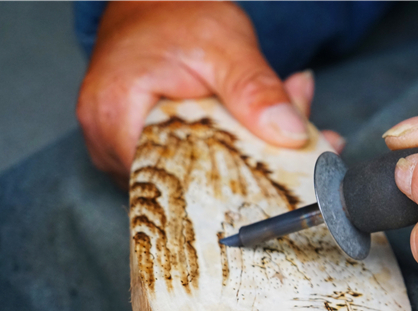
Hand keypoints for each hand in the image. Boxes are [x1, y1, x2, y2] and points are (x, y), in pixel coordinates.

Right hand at [77, 1, 343, 183]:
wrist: (157, 6)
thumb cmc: (178, 18)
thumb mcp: (226, 46)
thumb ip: (257, 91)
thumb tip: (291, 134)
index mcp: (116, 116)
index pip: (175, 178)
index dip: (231, 185)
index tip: (281, 177)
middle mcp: (109, 145)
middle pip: (188, 182)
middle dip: (249, 171)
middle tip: (308, 147)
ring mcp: (122, 153)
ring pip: (194, 177)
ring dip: (244, 162)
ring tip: (289, 135)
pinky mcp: (142, 155)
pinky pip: (192, 167)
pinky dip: (231, 154)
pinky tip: (264, 135)